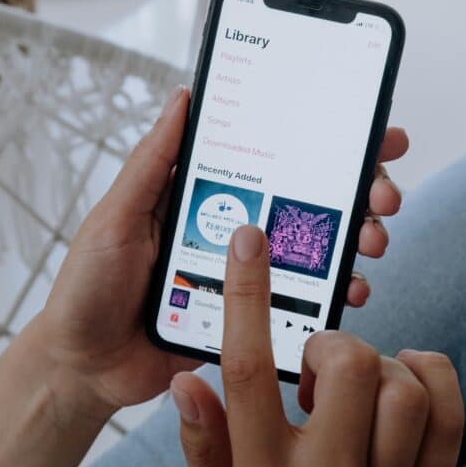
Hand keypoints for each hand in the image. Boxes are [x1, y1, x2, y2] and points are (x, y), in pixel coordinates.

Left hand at [35, 86, 409, 416]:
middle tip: (381, 193)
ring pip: (314, 248)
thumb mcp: (115, 218)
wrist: (84, 368)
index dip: (318, 141)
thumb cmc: (89, 288)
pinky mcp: (251, 316)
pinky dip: (334, 293)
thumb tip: (182, 98)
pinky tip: (351, 290)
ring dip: (355, 238)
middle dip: (356, 189)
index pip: (269, 157)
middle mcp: (231, 228)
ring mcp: (246, 273)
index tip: (365, 131)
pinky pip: (302, 300)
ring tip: (372, 240)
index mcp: (202, 196)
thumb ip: (152, 164)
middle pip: (306, 199)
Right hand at [171, 225, 463, 466]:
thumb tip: (187, 382)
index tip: (250, 240)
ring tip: (356, 390)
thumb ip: (204, 448)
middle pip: (347, 365)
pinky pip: (449, 413)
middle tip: (317, 370)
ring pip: (403, 386)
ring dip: (380, 366)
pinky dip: (431, 377)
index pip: (249, 373)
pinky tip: (403, 385)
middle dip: (332, 346)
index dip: (246, 296)